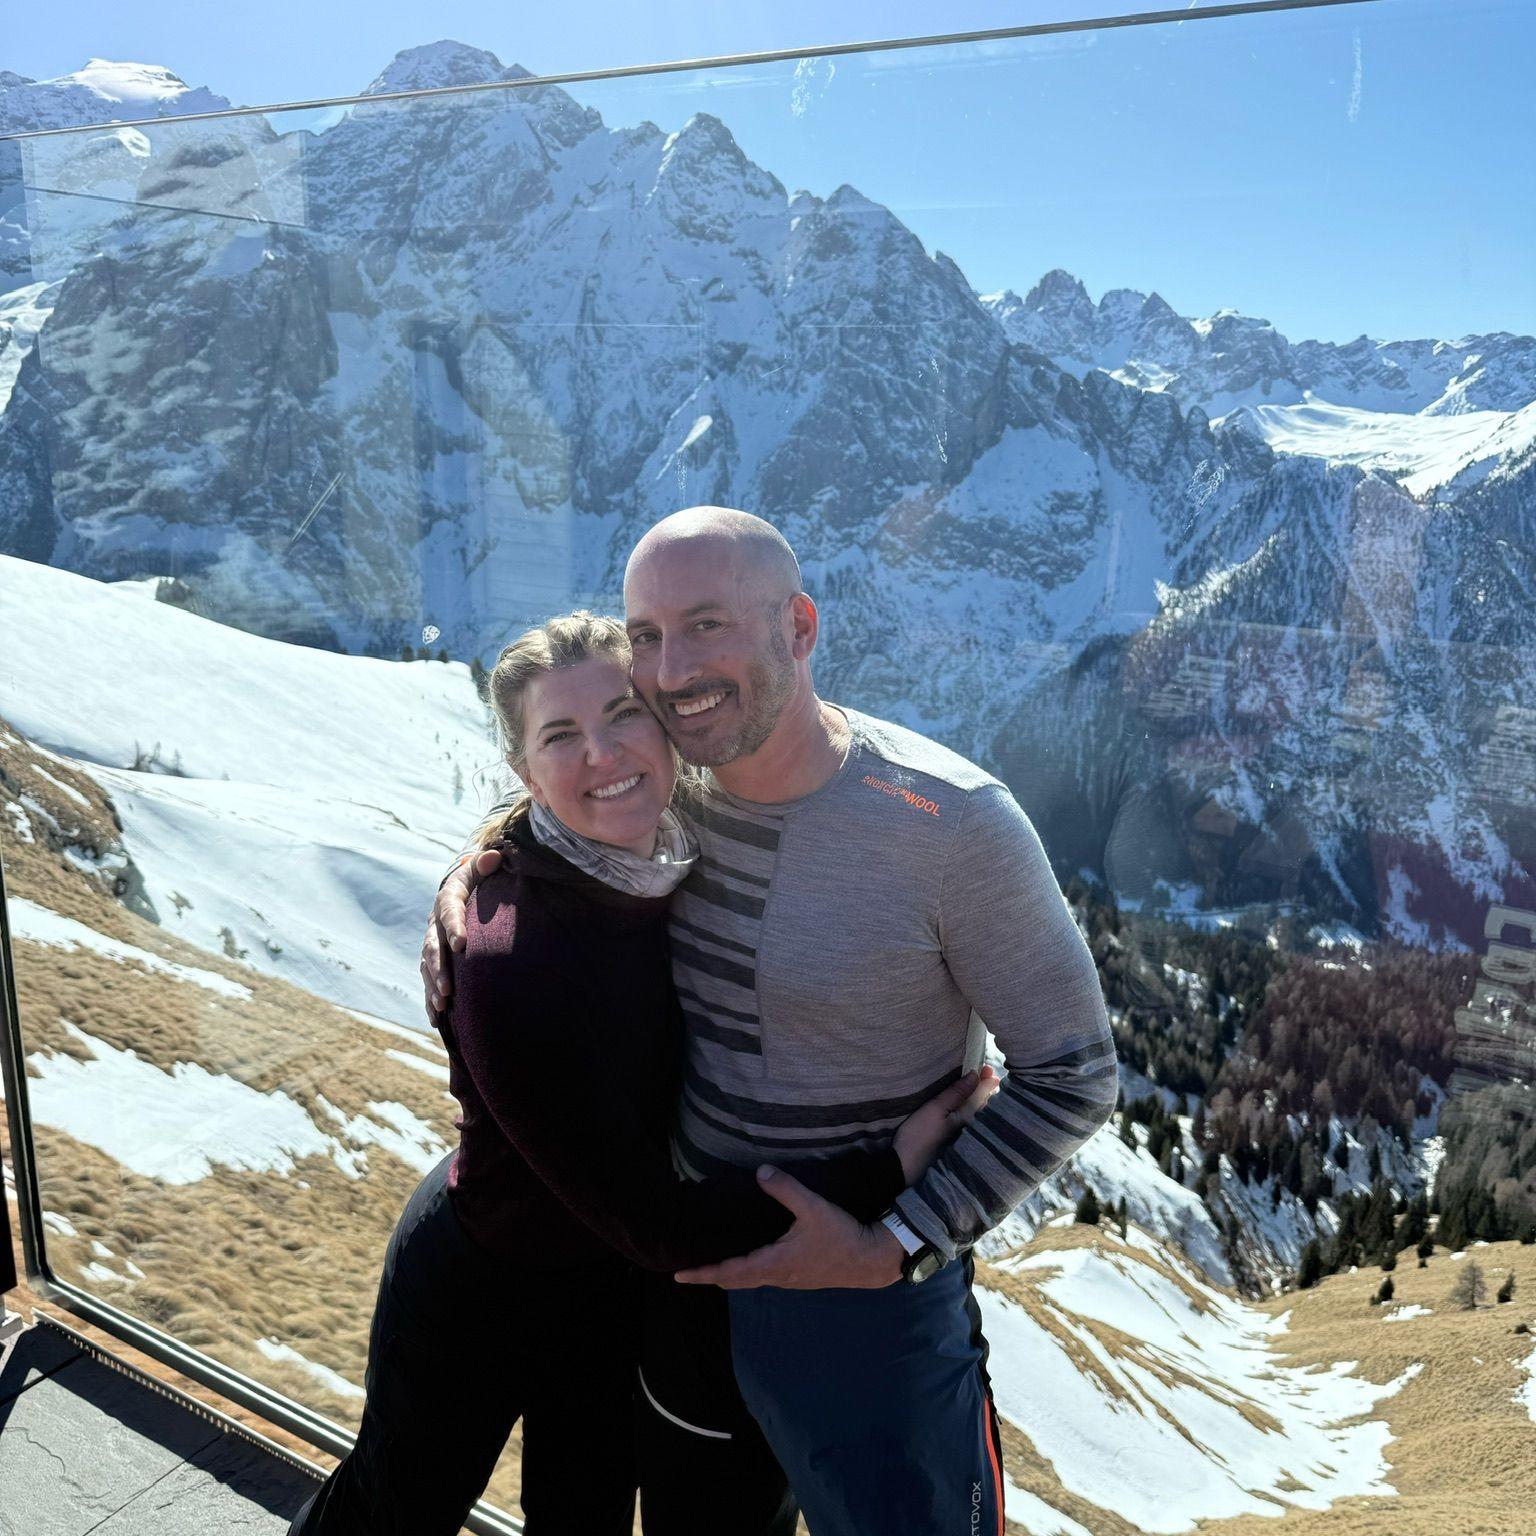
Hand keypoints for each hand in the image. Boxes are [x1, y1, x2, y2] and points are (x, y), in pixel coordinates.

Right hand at [421, 848, 501, 1021]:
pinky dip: (430, 999)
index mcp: (446, 900)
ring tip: (442, 1006)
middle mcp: (434, 924)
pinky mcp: (433, 959)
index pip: (450, 913)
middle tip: (448, 988)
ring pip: (428, 967)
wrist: (457, 890)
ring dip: (433, 987)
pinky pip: (428, 980)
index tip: (462, 944)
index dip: (454, 927)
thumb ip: (485, 865)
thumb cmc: (474, 880)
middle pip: (433, 947)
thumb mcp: (478, 869)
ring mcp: (431, 943)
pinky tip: (435, 1019)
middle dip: (439, 969)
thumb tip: (495, 856)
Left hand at [673, 1167, 905, 1289]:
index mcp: (774, 1263)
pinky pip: (764, 1276)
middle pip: (735, 1280)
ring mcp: (789, 1279)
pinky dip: (747, 1271)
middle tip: (689, 1271)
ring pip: (750, 1280)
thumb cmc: (841, 1236)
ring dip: (729, 1274)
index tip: (679, 1275)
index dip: (703, 1273)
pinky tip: (750, 1259)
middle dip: (711, 1276)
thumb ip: (786, 1189)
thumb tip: (760, 1172)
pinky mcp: (799, 1275)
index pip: (730, 1271)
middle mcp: (777, 1276)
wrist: (871, 1260)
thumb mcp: (814, 1208)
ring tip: (712, 1265)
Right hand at [892, 1065, 1000, 1183]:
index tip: (988, 1067)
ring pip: (978, 1114)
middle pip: (984, 1105)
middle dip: (987, 1089)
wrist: (904, 1166)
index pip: (984, 1094)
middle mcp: (971, 1127)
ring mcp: (964, 1136)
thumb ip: (956, 1092)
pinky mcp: (955, 1141)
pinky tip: (968, 1107)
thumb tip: (976, 1074)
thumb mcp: (935, 1109)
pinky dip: (973, 1110)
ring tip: (981, 1087)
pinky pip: (970, 1121)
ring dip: (981, 1099)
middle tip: (987, 1073)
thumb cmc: (919, 1135)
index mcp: (969, 1117)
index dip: (987, 1080)